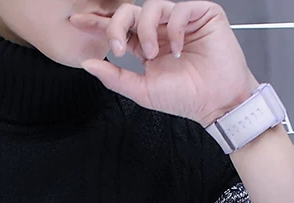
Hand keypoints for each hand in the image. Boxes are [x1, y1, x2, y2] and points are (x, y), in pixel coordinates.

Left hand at [69, 0, 259, 126]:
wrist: (215, 101)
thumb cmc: (185, 97)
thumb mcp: (142, 90)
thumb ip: (114, 77)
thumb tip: (88, 64)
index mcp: (146, 46)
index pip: (120, 29)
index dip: (99, 24)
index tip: (78, 22)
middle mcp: (161, 30)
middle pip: (131, 11)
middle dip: (117, 25)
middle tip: (118, 48)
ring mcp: (180, 21)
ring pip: (152, 6)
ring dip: (146, 30)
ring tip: (154, 55)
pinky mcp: (202, 14)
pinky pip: (180, 8)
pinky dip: (173, 27)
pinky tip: (177, 49)